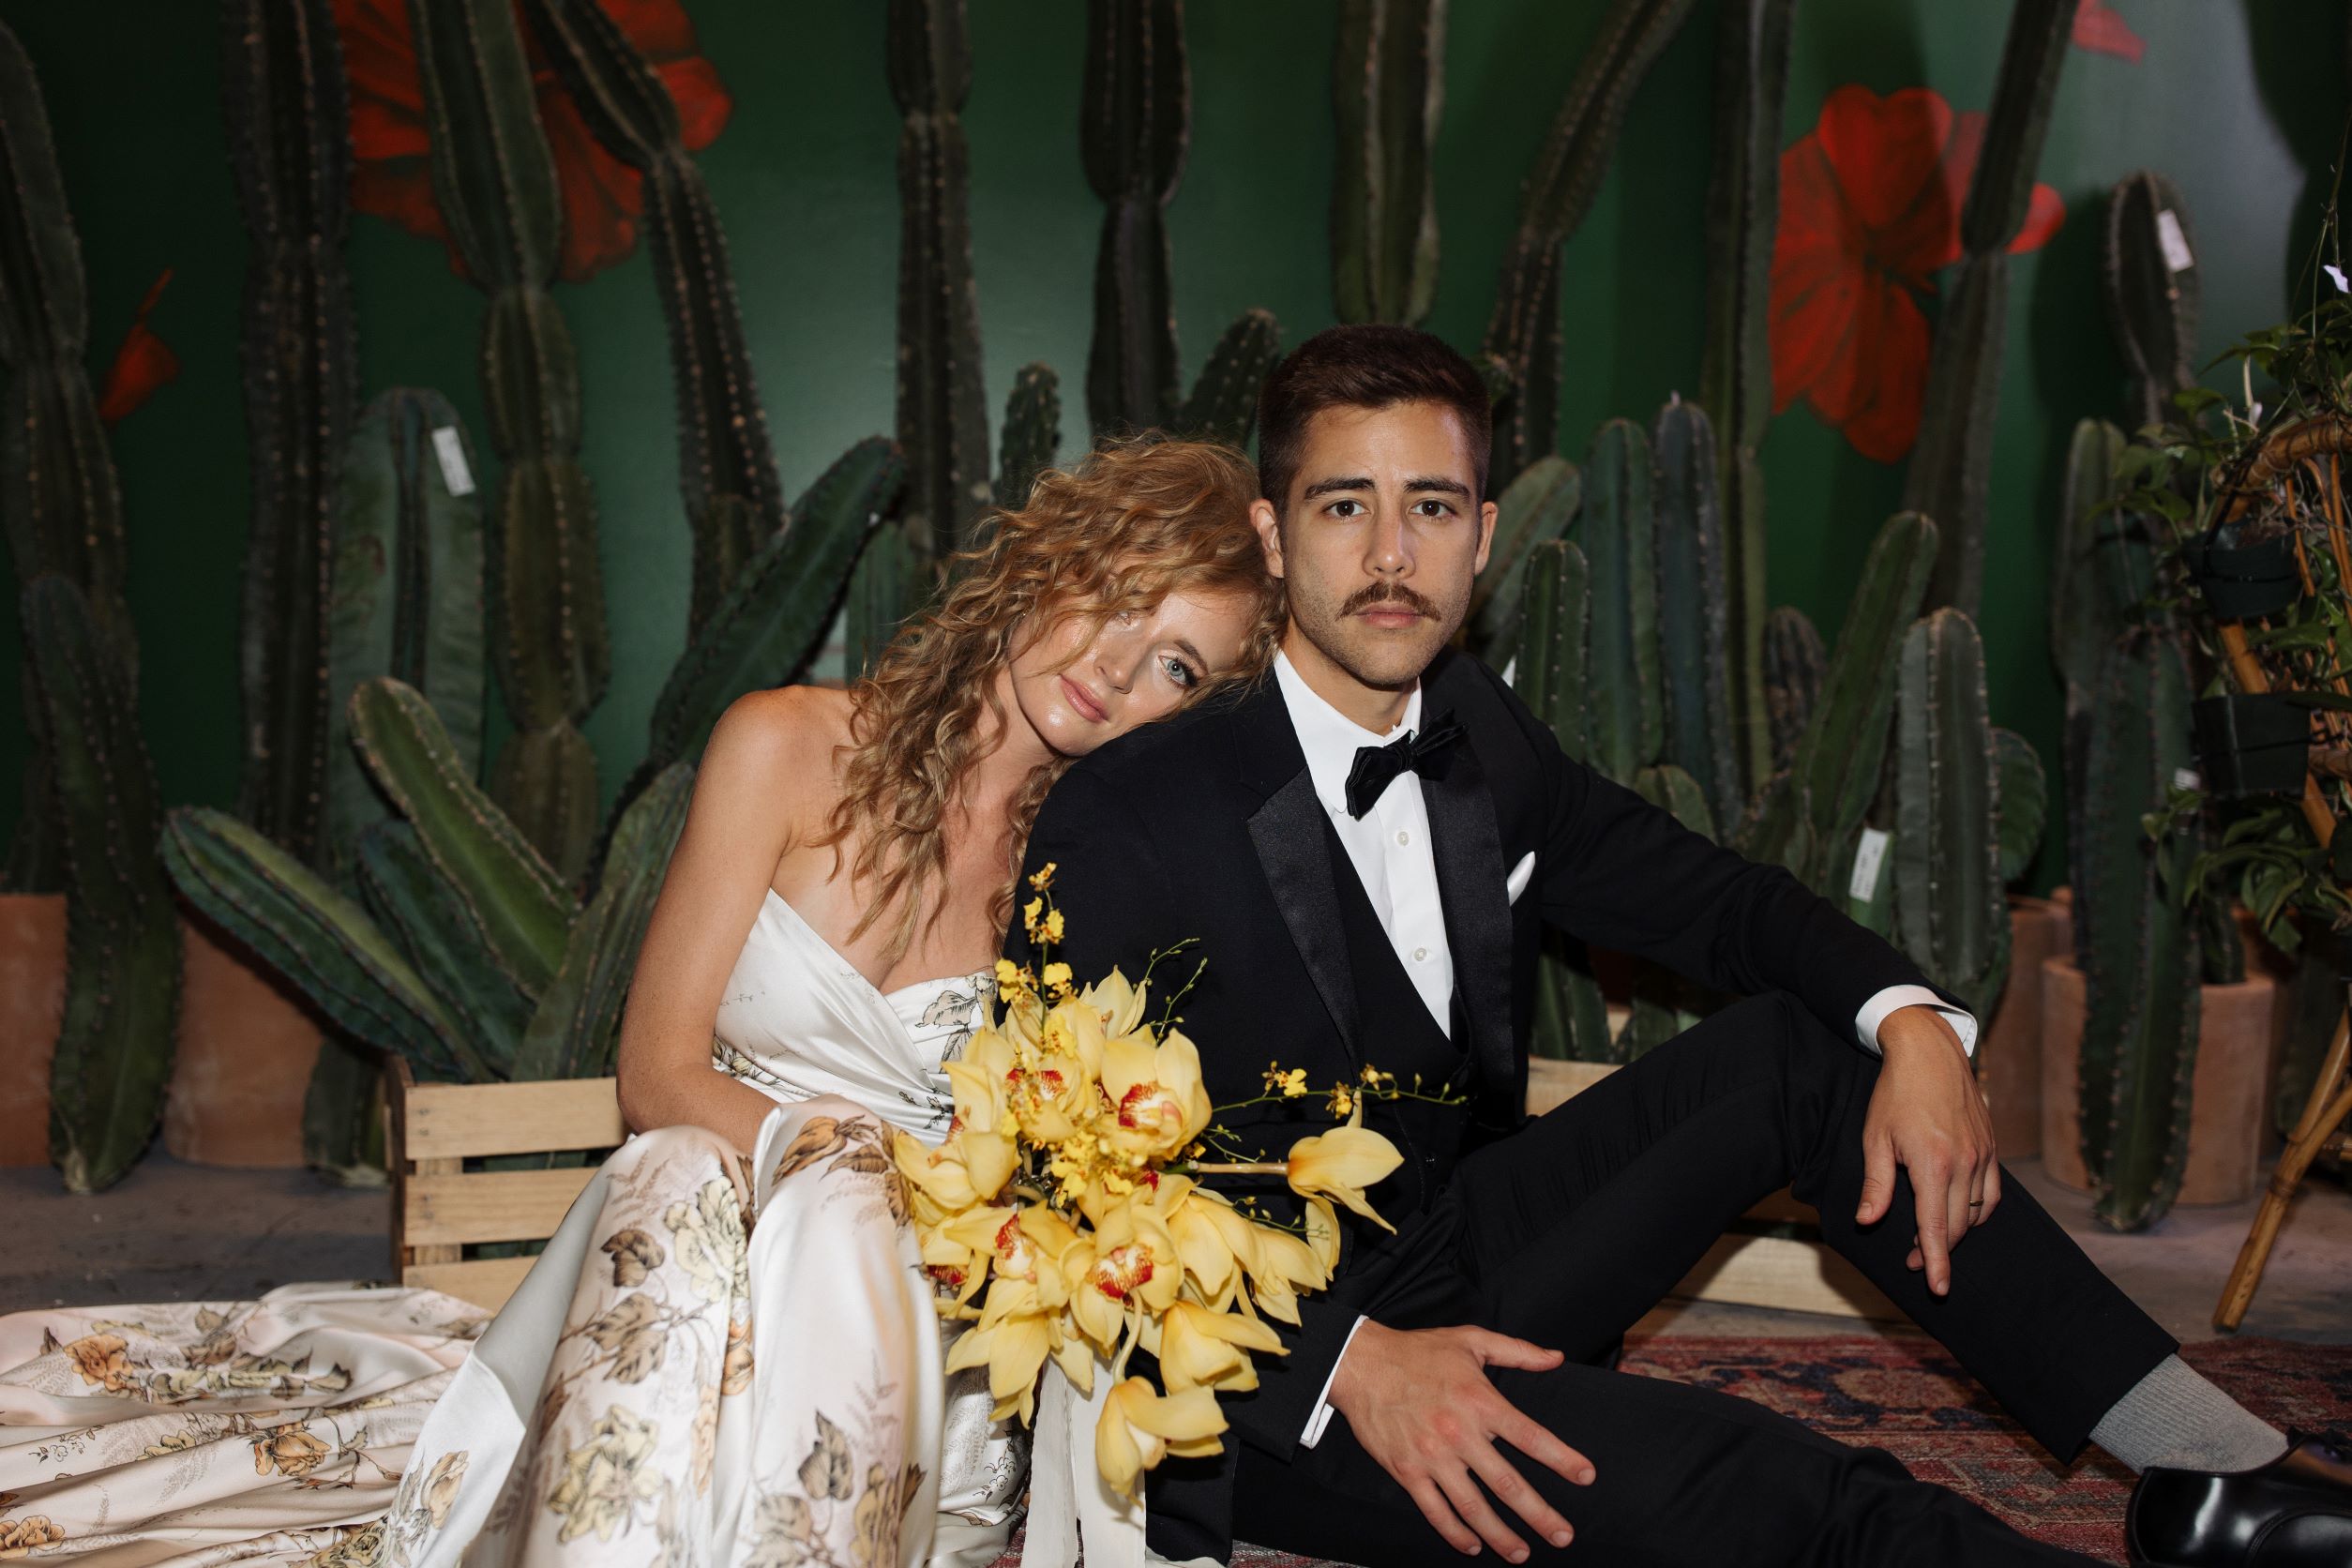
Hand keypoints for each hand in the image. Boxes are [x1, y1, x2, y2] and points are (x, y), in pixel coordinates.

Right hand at [1327, 1319, 1595, 1559]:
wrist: (1362, 1363)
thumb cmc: (1418, 1351)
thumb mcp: (1471, 1340)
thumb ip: (1518, 1351)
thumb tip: (1556, 1358)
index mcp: (1480, 1401)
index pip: (1530, 1437)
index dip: (1561, 1458)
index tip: (1586, 1476)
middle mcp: (1460, 1433)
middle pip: (1508, 1483)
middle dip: (1540, 1514)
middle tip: (1564, 1536)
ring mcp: (1432, 1456)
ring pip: (1473, 1506)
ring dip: (1501, 1534)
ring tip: (1522, 1553)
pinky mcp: (1407, 1471)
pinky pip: (1435, 1510)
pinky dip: (1455, 1533)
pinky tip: (1473, 1546)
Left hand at [1856, 1004, 1998, 1295]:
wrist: (1929, 1053)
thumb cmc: (1895, 1094)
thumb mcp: (1875, 1138)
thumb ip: (1876, 1184)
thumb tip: (1868, 1222)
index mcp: (1933, 1164)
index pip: (1937, 1228)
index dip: (1936, 1262)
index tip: (1938, 1289)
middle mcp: (1965, 1164)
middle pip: (1959, 1226)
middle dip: (1938, 1250)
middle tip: (1913, 1260)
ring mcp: (1983, 1156)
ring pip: (1978, 1213)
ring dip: (1958, 1232)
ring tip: (1931, 1237)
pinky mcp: (1991, 1148)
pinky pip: (1992, 1194)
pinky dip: (1979, 1211)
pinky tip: (1960, 1214)